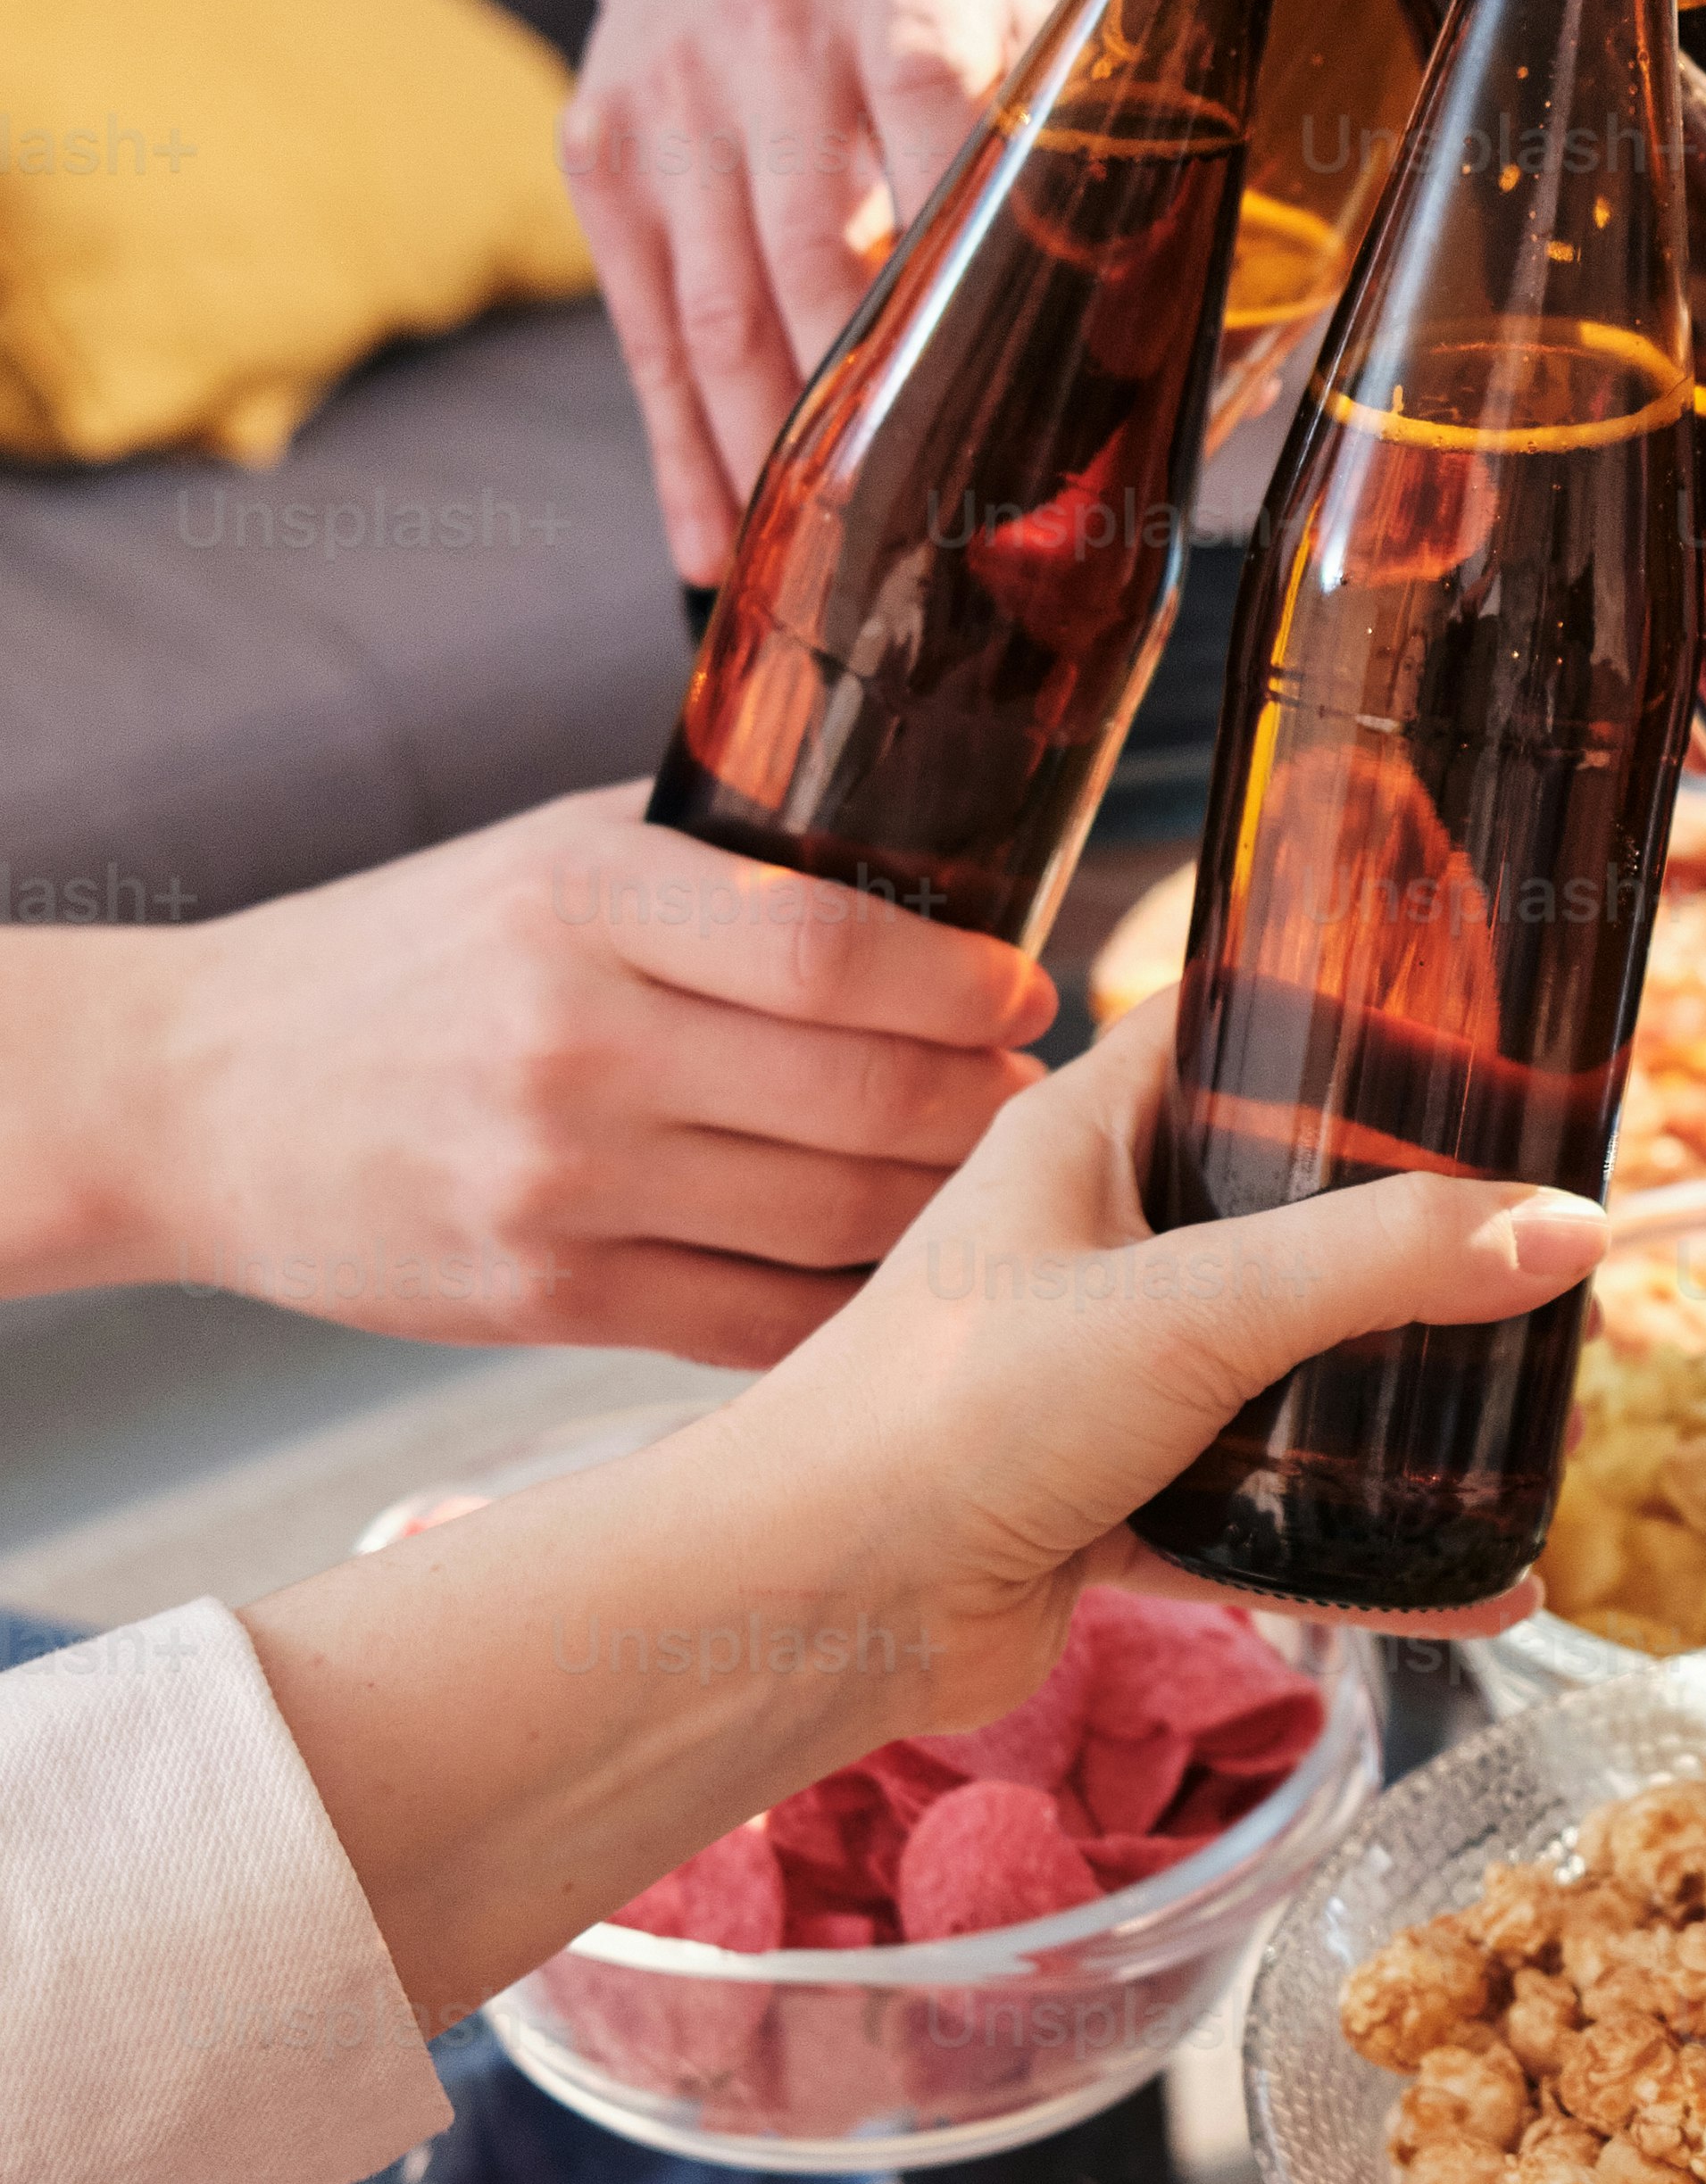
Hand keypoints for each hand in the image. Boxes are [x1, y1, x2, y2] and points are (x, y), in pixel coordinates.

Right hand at [144, 786, 1053, 1363]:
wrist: (197, 1095)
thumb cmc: (406, 959)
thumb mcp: (547, 860)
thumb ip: (719, 873)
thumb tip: (930, 903)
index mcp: (586, 905)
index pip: (836, 955)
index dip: (964, 989)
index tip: (1022, 1000)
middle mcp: (577, 1048)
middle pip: (863, 1097)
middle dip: (983, 1107)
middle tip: (1029, 1103)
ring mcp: (562, 1188)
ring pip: (833, 1222)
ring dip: (943, 1210)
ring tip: (981, 1182)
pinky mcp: (547, 1300)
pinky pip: (759, 1323)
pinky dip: (852, 1307)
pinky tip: (895, 1274)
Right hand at [565, 0, 1048, 587]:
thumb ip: (1073, 125)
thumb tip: (1181, 311)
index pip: (932, 124)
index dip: (966, 262)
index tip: (1018, 395)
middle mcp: (769, 42)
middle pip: (810, 253)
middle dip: (864, 406)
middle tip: (928, 542)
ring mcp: (669, 105)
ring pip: (717, 312)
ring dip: (768, 457)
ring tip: (819, 578)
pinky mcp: (599, 157)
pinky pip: (642, 331)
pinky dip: (678, 453)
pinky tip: (717, 549)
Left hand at [728, 992, 1609, 1727]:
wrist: (813, 1608)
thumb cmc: (948, 1413)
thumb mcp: (1192, 1304)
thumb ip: (1384, 1259)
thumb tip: (1565, 1228)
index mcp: (1085, 1139)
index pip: (1234, 1030)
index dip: (1353, 1020)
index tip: (1488, 1033)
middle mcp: (1095, 1246)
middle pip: (1290, 1213)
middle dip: (1419, 1238)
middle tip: (1551, 1247)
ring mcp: (1103, 1380)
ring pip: (1287, 1373)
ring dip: (1403, 1403)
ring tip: (1540, 1416)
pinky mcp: (1110, 1505)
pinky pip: (1269, 1519)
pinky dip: (1370, 1551)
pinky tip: (1482, 1585)